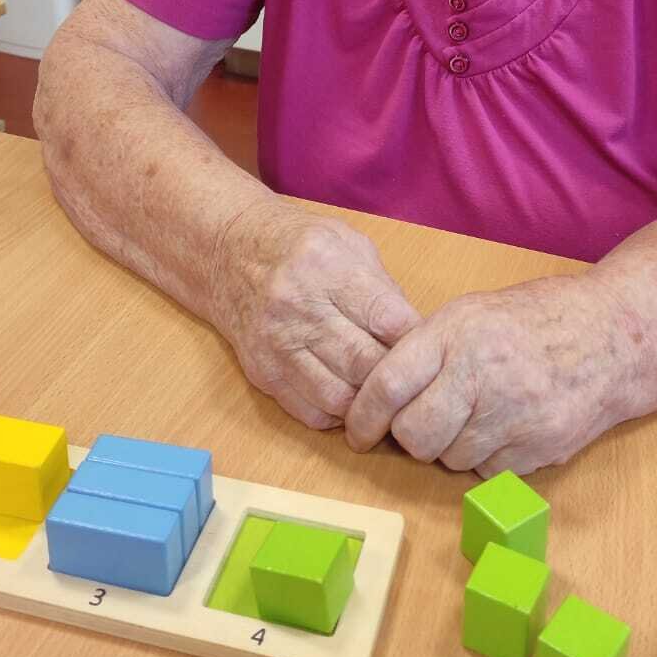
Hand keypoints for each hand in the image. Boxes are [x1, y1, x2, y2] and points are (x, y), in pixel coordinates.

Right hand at [210, 203, 421, 430]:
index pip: (386, 318)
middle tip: (414, 380)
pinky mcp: (261, 371)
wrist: (225, 253)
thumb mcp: (345, 242)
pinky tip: (349, 397)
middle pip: (364, 362)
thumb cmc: (296, 244)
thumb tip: (415, 335)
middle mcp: (297, 306)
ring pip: (339, 397)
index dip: (416, 341)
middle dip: (397, 377)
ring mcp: (276, 343)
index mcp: (325, 265)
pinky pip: (310, 412)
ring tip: (382, 393)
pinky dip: (338, 414)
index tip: (430, 349)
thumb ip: (382, 285)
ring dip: (369, 403)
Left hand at [344, 275, 637, 473]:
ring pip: (449, 460)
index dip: (363, 415)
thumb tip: (374, 393)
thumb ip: (425, 348)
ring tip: (477, 414)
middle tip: (424, 421)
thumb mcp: (472, 312)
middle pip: (414, 436)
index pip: (389, 384)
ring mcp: (514, 417)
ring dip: (451, 447)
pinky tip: (506, 426)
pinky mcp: (538, 450)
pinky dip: (486, 458)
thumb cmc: (535, 320)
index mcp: (458, 333)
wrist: (614, 338)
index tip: (357, 431)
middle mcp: (482, 374)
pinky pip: (486, 473)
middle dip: (410, 436)